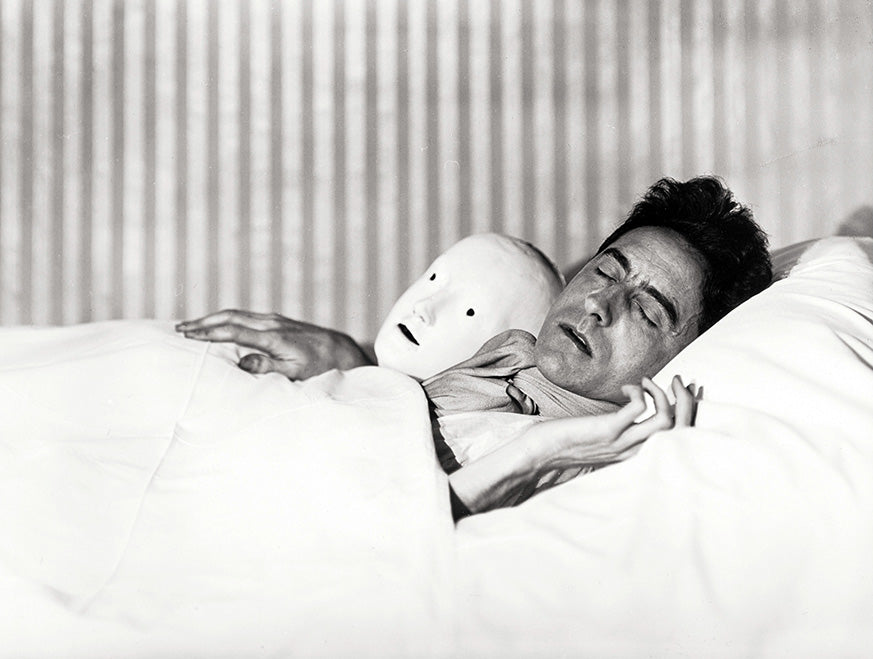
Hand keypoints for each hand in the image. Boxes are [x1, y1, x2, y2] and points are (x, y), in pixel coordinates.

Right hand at [175, 309, 372, 379]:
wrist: (341, 350)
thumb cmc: (319, 367)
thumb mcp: (296, 374)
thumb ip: (269, 367)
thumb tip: (242, 362)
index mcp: (272, 337)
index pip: (233, 332)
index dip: (208, 333)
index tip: (187, 335)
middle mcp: (271, 324)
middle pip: (230, 317)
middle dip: (203, 322)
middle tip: (179, 328)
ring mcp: (274, 320)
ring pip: (236, 314)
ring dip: (212, 318)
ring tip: (191, 325)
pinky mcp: (278, 320)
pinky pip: (246, 316)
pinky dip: (226, 318)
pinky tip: (217, 324)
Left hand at [527, 375, 698, 469]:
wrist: (538, 453)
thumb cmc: (568, 442)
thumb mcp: (603, 441)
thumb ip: (622, 433)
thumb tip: (634, 412)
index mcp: (636, 456)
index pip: (677, 441)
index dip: (689, 416)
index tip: (686, 393)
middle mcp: (634, 452)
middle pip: (679, 432)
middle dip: (686, 402)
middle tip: (678, 381)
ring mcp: (622, 443)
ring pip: (665, 423)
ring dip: (665, 396)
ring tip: (652, 382)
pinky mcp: (608, 431)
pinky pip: (638, 409)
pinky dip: (639, 393)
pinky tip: (627, 388)